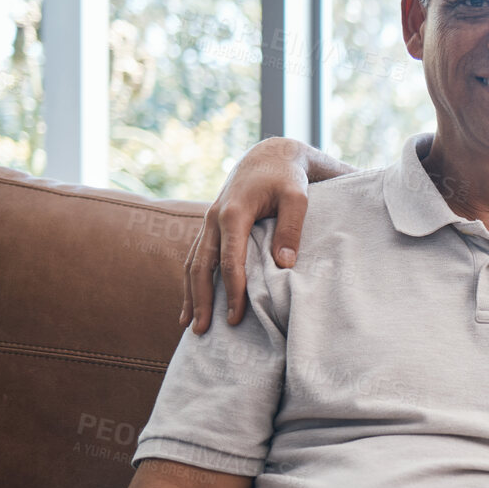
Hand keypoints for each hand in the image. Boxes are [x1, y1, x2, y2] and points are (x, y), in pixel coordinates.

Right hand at [182, 137, 311, 333]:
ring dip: (190, 295)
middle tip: (202, 331)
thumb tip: (283, 265)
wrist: (270, 156)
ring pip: (193, 263)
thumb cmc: (287, 178)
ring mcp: (209, 222)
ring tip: (190, 326)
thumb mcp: (298, 198)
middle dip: (201, 300)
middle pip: (201, 266)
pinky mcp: (211, 226)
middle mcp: (214, 218)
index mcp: (233, 213)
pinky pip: (196, 257)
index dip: (232, 290)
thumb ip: (291, 229)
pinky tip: (191, 302)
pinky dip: (192, 281)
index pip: (230, 260)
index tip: (235, 317)